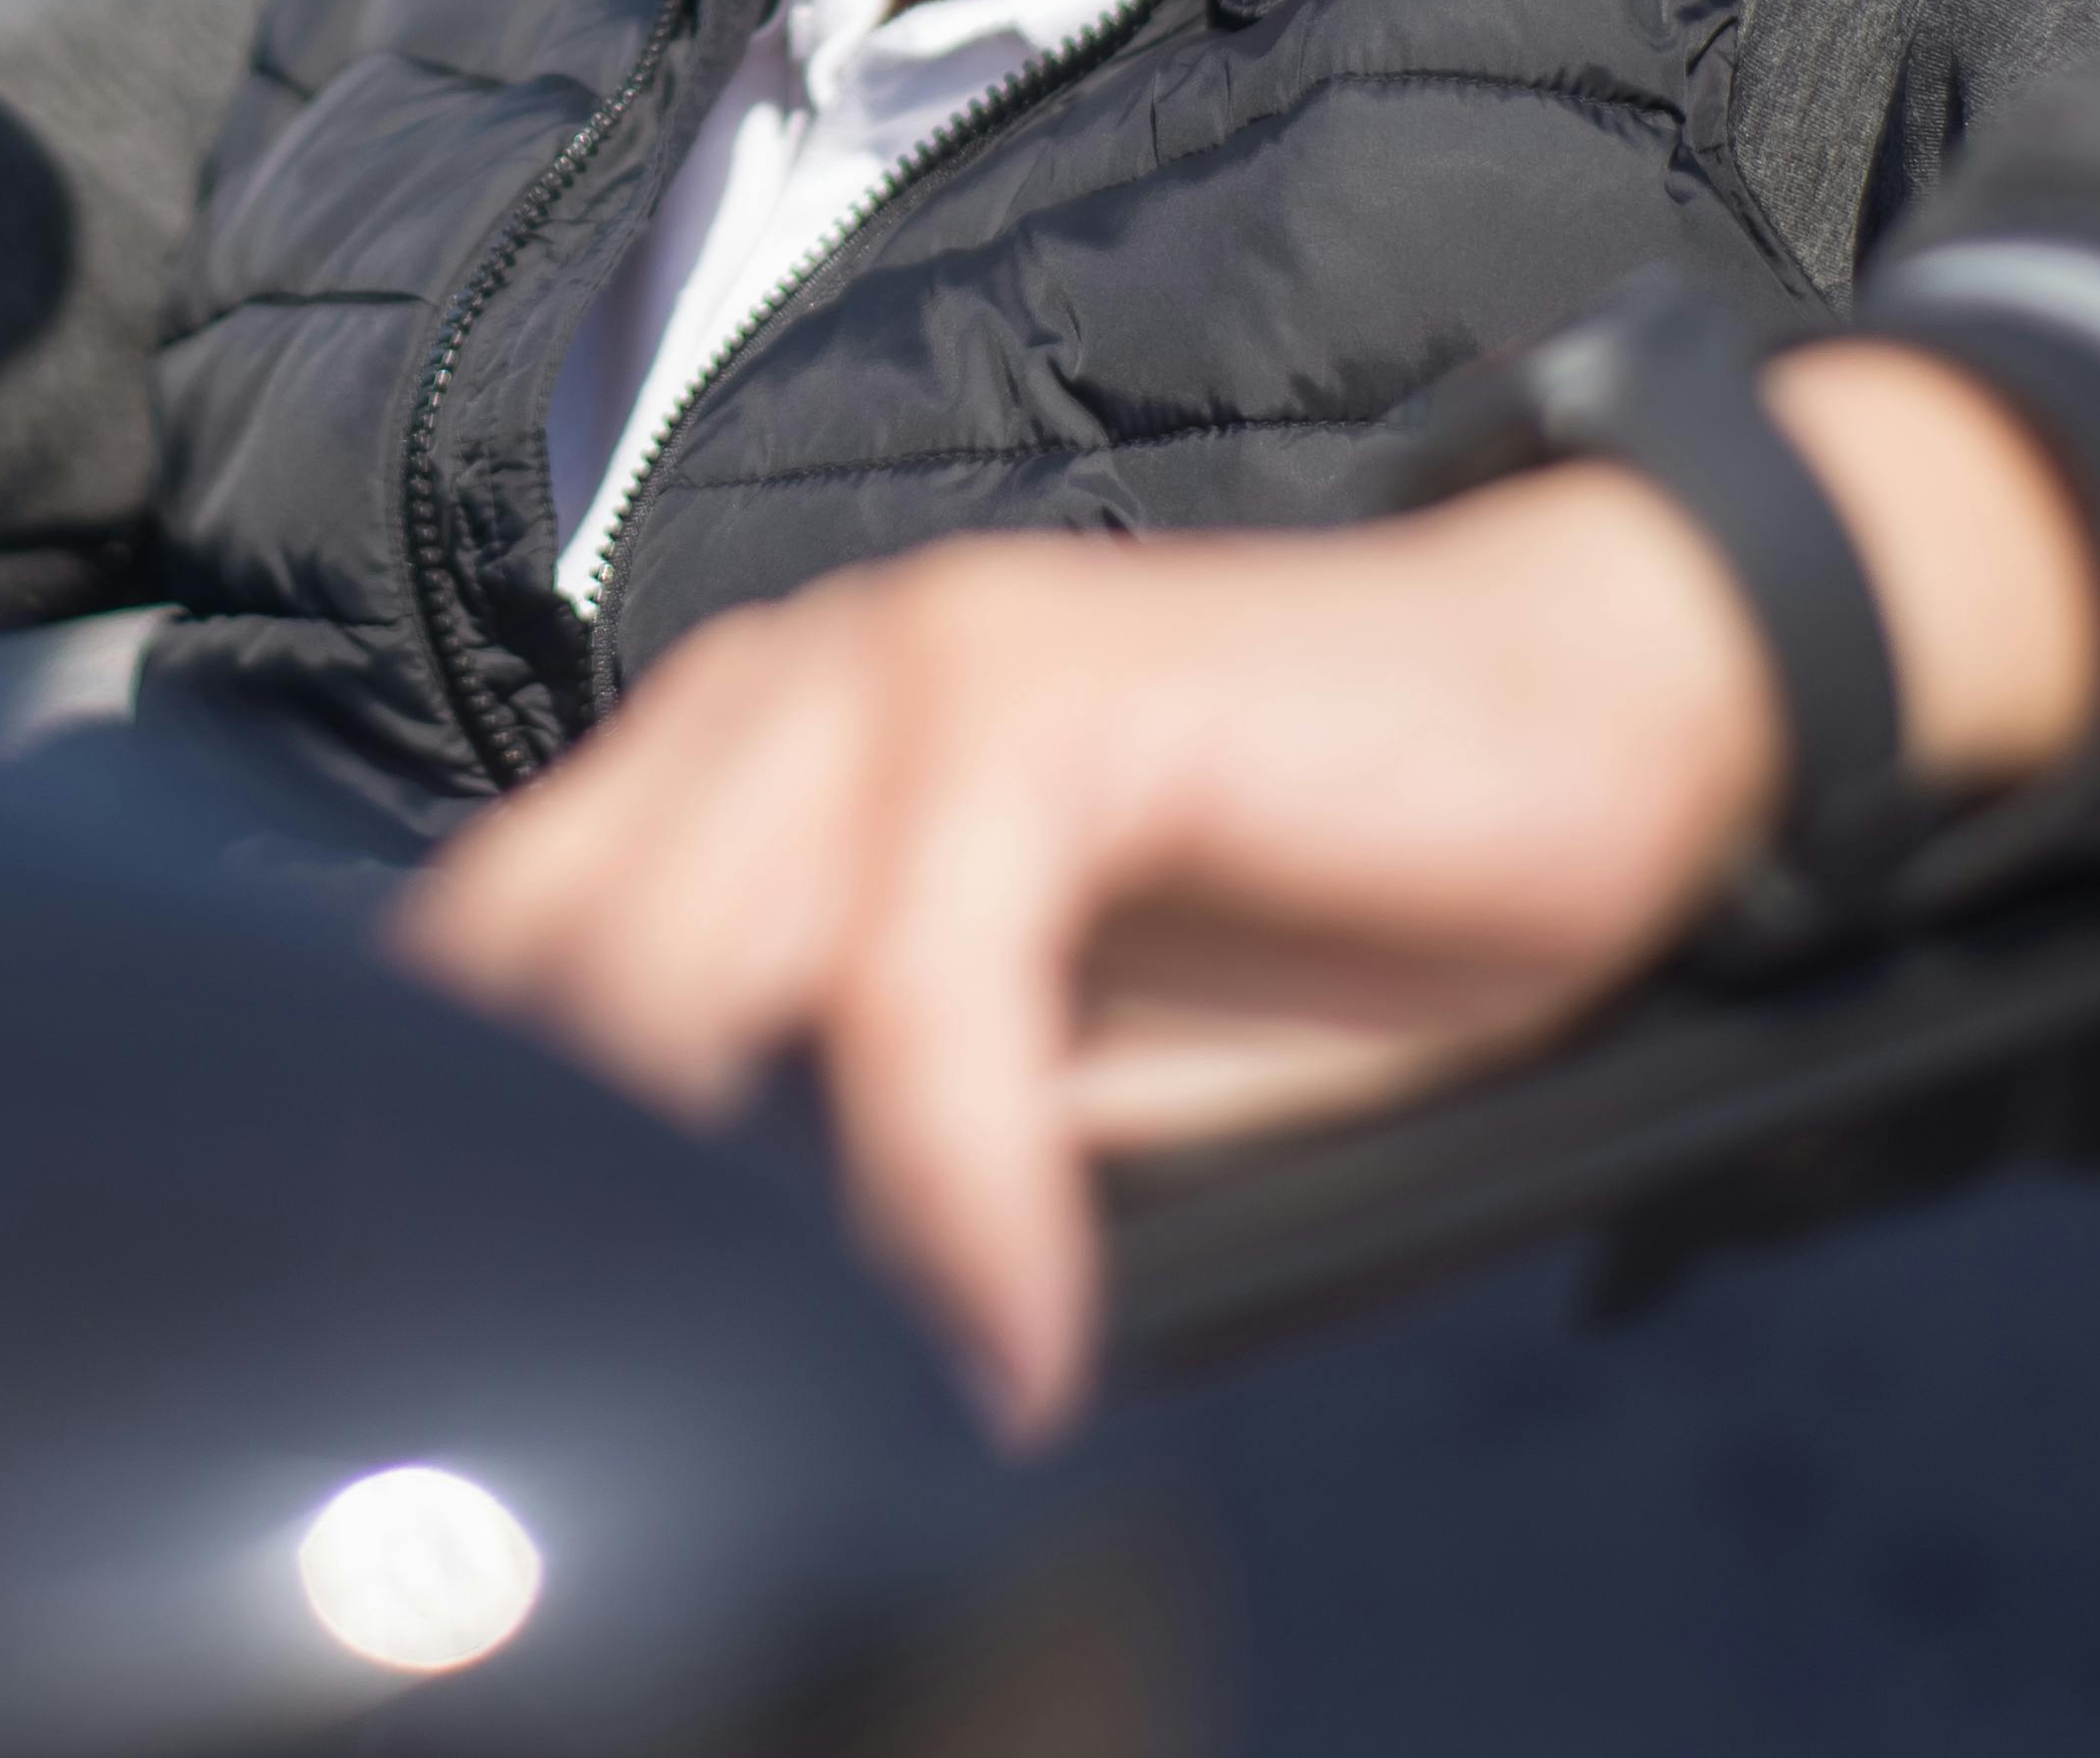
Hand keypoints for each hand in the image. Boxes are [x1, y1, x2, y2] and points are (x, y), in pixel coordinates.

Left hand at [385, 342, 2099, 1439]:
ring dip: (758, 1233)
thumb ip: (866, 1138)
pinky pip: (917, 982)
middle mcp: (773, 693)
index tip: (577, 1386)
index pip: (498, 973)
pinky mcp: (1035, 697)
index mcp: (737, 761)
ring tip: (860, 1406)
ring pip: (688, 979)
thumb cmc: (1330, 915)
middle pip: (550, 990)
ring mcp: (893, 668)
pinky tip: (1027, 1332)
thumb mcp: (1053, 1073)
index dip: (508, 1173)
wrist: (1600, 709)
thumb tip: (714, 1321)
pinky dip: (959, 1190)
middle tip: (695, 1432)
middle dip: (610, 1227)